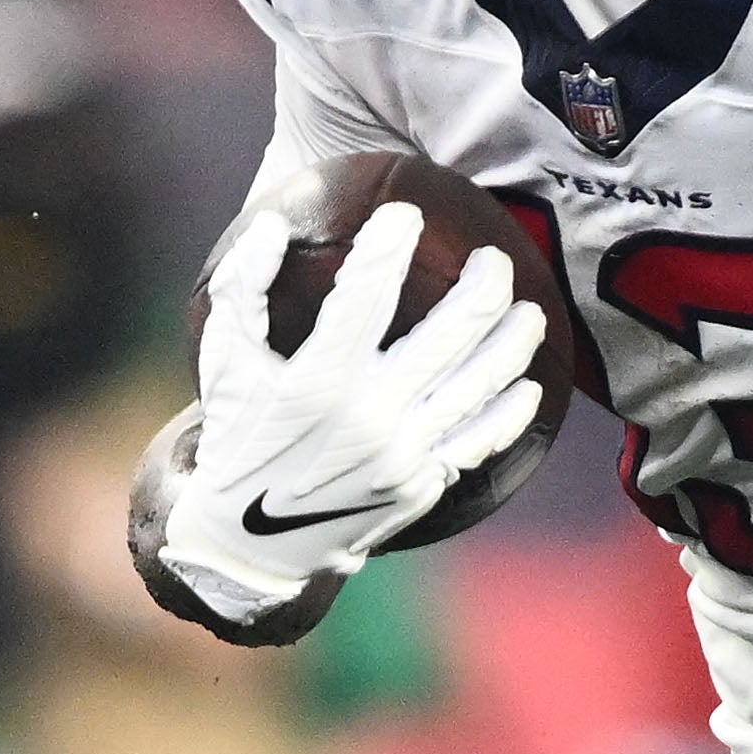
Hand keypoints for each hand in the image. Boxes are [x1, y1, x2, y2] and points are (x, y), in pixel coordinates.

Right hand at [146, 201, 544, 623]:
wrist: (254, 540)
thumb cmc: (240, 434)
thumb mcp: (223, 362)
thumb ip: (242, 287)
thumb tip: (274, 223)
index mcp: (318, 380)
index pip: (366, 294)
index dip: (390, 245)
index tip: (405, 213)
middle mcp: (369, 417)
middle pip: (452, 332)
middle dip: (484, 282)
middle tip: (493, 259)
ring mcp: (404, 453)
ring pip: (482, 382)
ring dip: (515, 338)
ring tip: (529, 308)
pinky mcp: (424, 483)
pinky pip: (482, 439)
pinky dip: (510, 409)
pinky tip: (527, 383)